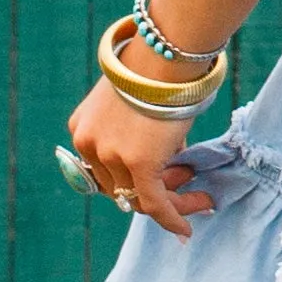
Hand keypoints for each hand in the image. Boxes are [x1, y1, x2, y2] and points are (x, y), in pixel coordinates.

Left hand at [64, 77, 223, 232]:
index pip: (104, 171)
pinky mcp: (138, 164)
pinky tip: (186, 229)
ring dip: (172, 199)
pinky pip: (155, 205)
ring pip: (141, 198)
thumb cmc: (158, 67)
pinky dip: (173, 219)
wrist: (165, 52)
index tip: (164, 176)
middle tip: (187, 178)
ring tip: (199, 193)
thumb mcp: (133, 101)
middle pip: (120, 188)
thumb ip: (134, 130)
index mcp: (82, 129)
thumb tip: (165, 157)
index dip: (133, 179)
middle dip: (154, 188)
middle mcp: (89, 145)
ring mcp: (111, 156)